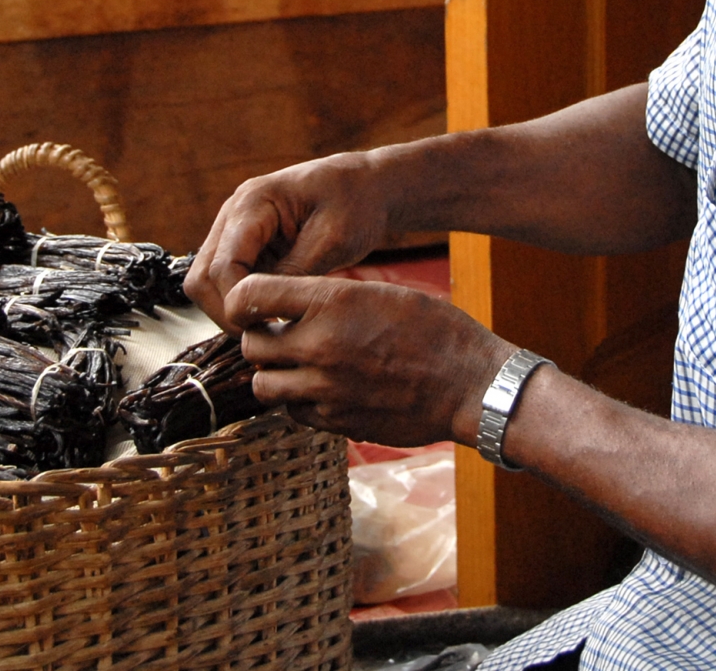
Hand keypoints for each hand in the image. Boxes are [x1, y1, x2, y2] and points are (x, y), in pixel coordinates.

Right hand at [185, 152, 395, 328]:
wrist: (365, 186)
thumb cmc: (355, 204)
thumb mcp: (333, 238)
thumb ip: (296, 270)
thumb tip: (266, 307)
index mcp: (254, 202)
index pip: (222, 266)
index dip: (239, 303)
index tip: (269, 325)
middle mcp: (234, 214)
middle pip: (201, 278)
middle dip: (227, 312)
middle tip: (264, 335)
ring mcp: (234, 230)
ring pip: (205, 283)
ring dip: (230, 309)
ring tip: (268, 328)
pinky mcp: (244, 246)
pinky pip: (224, 282)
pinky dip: (240, 302)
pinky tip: (270, 316)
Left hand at [228, 275, 512, 445]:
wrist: (471, 385)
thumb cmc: (436, 331)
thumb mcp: (382, 294)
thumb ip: (331, 299)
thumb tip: (290, 305)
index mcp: (332, 303)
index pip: (249, 295)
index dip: (244, 299)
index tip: (253, 303)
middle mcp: (320, 346)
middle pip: (250, 346)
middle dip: (258, 338)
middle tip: (278, 334)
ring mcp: (326, 390)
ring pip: (264, 386)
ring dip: (274, 374)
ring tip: (297, 364)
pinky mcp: (337, 422)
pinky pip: (295, 413)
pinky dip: (298, 401)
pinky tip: (321, 388)